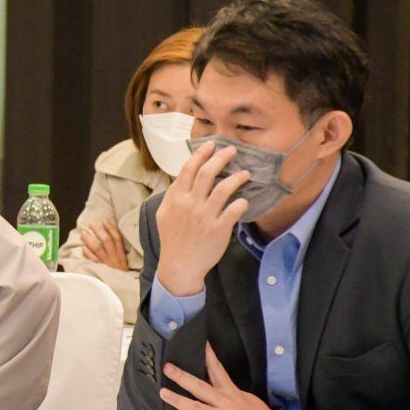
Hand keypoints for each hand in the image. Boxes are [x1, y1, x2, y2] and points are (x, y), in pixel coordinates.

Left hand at [80, 220, 128, 269]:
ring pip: (98, 249)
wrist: (122, 287)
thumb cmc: (122, 272)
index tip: (104, 221)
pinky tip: (83, 248)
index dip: (111, 229)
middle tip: (91, 224)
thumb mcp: (124, 260)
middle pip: (106, 241)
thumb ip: (119, 249)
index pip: (117, 238)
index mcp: (121, 254)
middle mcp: (114, 257)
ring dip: (89, 240)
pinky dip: (88, 254)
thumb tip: (110, 234)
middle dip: (99, 231)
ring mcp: (106, 263)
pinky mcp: (100, 269)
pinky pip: (93, 260)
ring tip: (83, 233)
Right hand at [155, 140, 249, 295]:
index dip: (201, 154)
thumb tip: (183, 178)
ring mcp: (205, 217)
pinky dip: (241, 203)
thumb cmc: (172, 238)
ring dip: (237, 178)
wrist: (180, 265)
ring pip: (223, 189)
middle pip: (207, 174)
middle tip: (232, 150)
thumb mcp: (163, 213)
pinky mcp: (219, 229)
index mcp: (176, 198)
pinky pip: (234, 210)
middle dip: (221, 158)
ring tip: (245, 173)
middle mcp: (190, 204)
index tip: (212, 144)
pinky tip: (244, 200)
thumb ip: (173, 194)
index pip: (189, 169)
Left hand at [160, 343, 278, 409]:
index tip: (200, 344)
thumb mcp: (248, 400)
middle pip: (199, 387)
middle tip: (168, 368)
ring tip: (163, 393)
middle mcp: (223, 404)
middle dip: (182, 376)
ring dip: (177, 399)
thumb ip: (232, 395)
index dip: (208, 356)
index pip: (217, 370)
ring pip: (194, 407)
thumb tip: (220, 389)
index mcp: (231, 393)